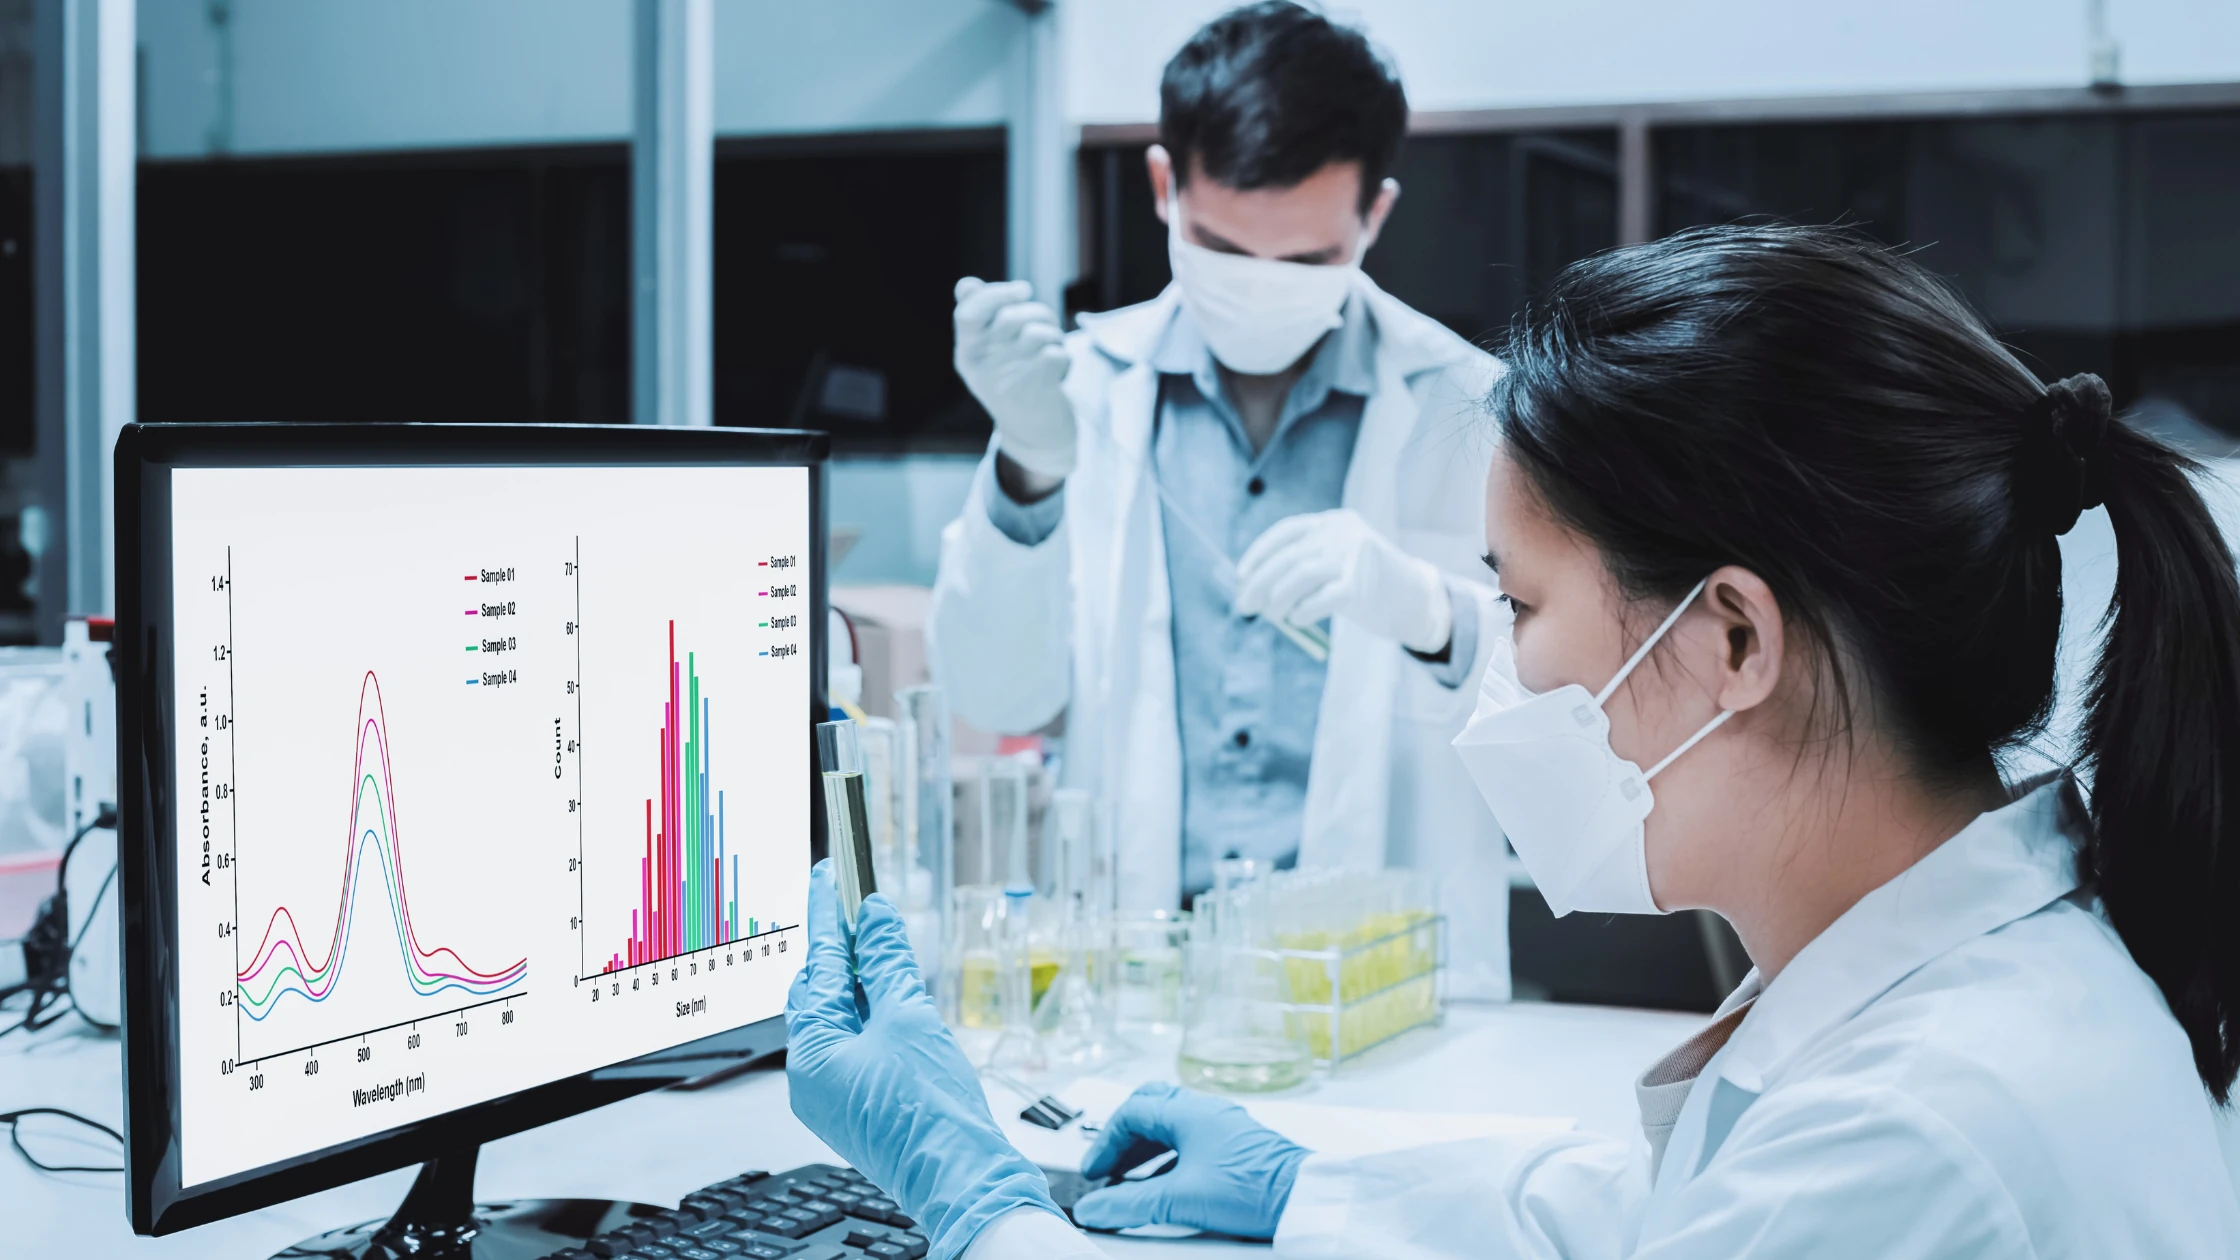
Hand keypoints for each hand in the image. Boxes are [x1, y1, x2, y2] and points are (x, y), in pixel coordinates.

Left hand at [787, 862, 1060, 1258]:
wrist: (963, 1178)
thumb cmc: (933, 1112)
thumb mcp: (910, 1018)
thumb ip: (887, 962)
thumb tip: (873, 916)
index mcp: (811, 1054)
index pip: (818, 966)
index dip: (828, 914)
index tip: (831, 874)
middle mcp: (811, 1077)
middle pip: (820, 992)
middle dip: (843, 948)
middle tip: (863, 904)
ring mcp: (833, 1095)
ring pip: (839, 1019)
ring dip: (862, 981)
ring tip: (884, 944)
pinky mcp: (858, 1106)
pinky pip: (855, 1046)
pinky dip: (871, 1015)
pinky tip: (895, 996)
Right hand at [953, 277, 1075, 480]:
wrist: (1033, 436)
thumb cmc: (1012, 382)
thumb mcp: (987, 354)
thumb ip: (979, 318)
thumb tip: (967, 284)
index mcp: (967, 352)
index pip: (968, 312)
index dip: (997, 293)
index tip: (1024, 290)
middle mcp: (982, 366)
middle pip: (1013, 316)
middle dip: (1039, 313)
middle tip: (1047, 328)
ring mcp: (1007, 380)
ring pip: (1038, 332)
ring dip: (1055, 336)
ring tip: (1053, 350)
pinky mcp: (1035, 391)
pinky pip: (1056, 353)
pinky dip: (1065, 359)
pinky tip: (1059, 372)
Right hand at [1071, 1083, 1308, 1239]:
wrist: (1304, 1198)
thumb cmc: (1253, 1188)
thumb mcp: (1181, 1199)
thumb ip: (1132, 1205)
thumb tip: (1096, 1209)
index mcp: (1188, 1112)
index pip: (1131, 1113)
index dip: (1105, 1142)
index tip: (1095, 1171)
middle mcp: (1206, 1111)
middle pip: (1151, 1109)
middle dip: (1124, 1137)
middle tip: (1109, 1165)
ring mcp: (1224, 1126)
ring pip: (1172, 1125)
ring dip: (1146, 1149)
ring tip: (1131, 1179)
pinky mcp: (1237, 1146)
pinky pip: (1191, 1141)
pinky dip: (1169, 1158)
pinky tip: (1166, 1185)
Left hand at [1233, 508, 1452, 653]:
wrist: (1416, 599)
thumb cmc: (1369, 583)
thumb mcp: (1340, 561)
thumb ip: (1305, 567)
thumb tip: (1254, 588)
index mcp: (1335, 522)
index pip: (1287, 532)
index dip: (1259, 553)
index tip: (1240, 575)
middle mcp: (1343, 534)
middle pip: (1288, 557)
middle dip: (1259, 583)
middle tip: (1244, 605)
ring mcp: (1353, 558)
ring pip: (1299, 576)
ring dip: (1276, 600)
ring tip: (1270, 616)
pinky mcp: (1359, 586)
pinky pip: (1318, 600)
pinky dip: (1301, 612)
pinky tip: (1297, 620)